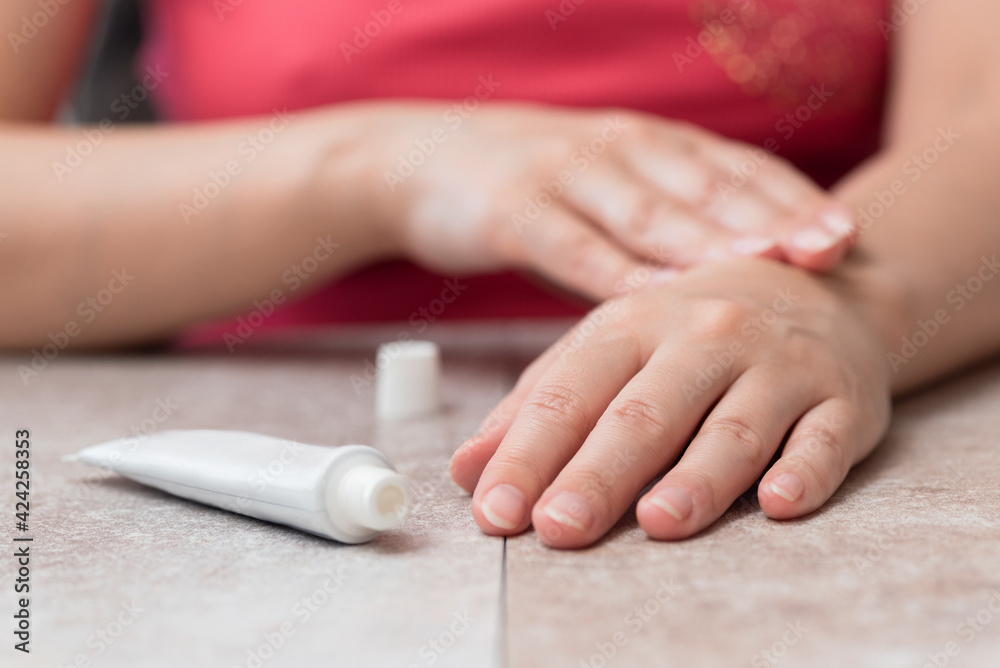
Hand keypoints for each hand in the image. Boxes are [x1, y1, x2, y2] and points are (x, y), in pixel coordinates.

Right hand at [378, 102, 854, 299]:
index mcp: (649, 146)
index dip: (791, 200)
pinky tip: (655, 300)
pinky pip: (573, 246)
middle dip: (771, 218)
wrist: (418, 160)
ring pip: (648, 211)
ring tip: (761, 269)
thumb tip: (729, 291)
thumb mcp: (604, 196)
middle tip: (831, 252)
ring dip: (706, 241)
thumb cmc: (531, 190)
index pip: (735, 170)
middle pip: (707, 186)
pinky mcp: (514, 210)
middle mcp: (618, 150)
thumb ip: (661, 231)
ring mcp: (565, 176)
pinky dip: (617, 273)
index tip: (847, 238)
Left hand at [449, 258, 894, 547]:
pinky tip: (778, 503)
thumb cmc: (692, 331)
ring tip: (658, 521)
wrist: (817, 289)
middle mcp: (704, 337)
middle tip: (558, 526)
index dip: (528, 453)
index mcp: (633, 323)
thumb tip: (466, 470)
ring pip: (733, 427)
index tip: (495, 512)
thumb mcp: (610, 346)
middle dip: (598, 473)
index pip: (570, 392)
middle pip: (644, 413)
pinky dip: (805, 469)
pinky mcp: (840, 399)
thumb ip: (538, 404)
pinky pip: (825, 437)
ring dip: (697, 476)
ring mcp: (777, 367)